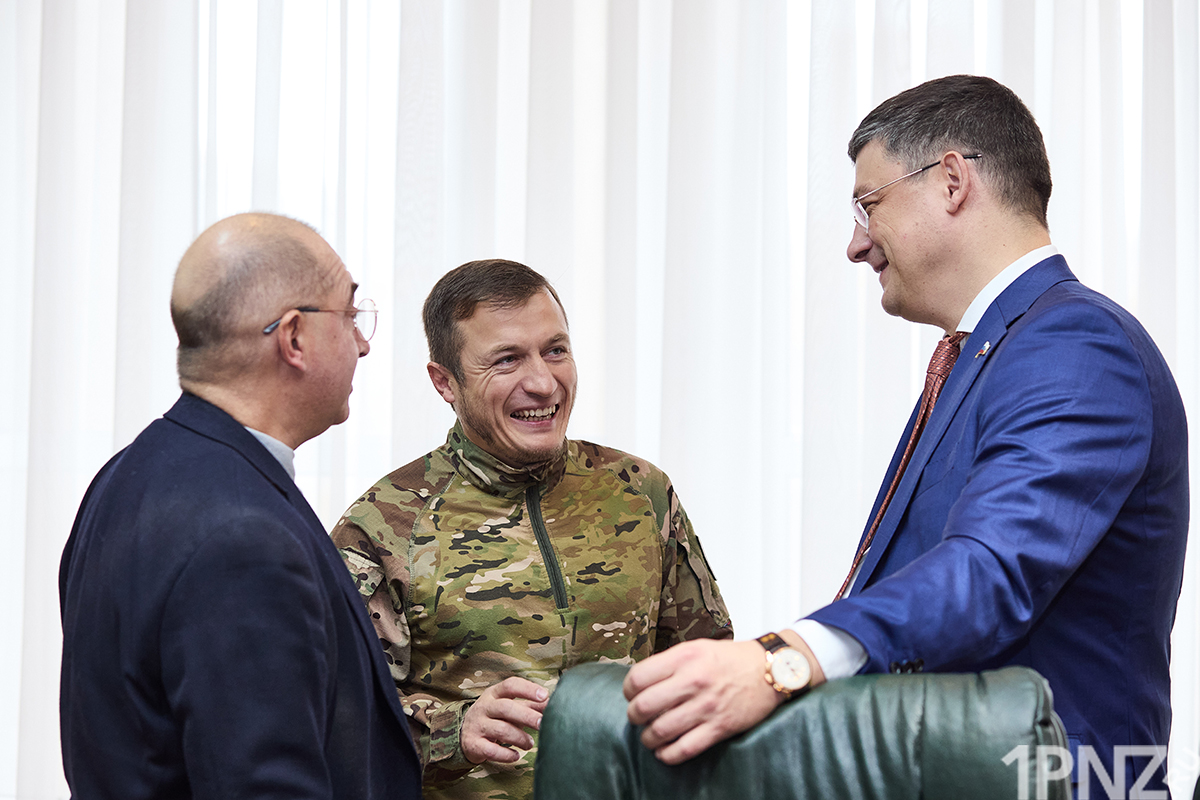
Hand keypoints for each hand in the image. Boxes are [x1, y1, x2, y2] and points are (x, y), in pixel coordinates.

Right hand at [461, 677, 548, 764]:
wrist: (464, 733)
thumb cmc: (494, 716)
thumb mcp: (509, 705)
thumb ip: (531, 705)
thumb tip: (554, 702)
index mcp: (494, 693)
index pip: (510, 685)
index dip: (528, 689)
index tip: (544, 696)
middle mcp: (484, 706)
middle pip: (506, 708)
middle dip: (527, 717)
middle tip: (543, 725)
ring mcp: (477, 725)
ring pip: (501, 730)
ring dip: (520, 738)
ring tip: (530, 744)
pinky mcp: (473, 744)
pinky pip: (491, 750)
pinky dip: (506, 755)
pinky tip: (516, 756)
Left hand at [623, 634, 822, 764]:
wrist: (771, 670)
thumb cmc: (732, 658)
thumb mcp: (697, 648)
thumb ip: (669, 662)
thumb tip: (641, 682)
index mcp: (684, 657)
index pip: (638, 678)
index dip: (628, 690)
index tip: (631, 694)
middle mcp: (693, 681)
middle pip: (643, 706)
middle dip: (634, 716)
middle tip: (637, 716)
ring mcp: (706, 706)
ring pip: (660, 731)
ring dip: (648, 738)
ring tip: (650, 735)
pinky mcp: (719, 727)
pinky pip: (684, 749)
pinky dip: (668, 755)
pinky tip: (664, 751)